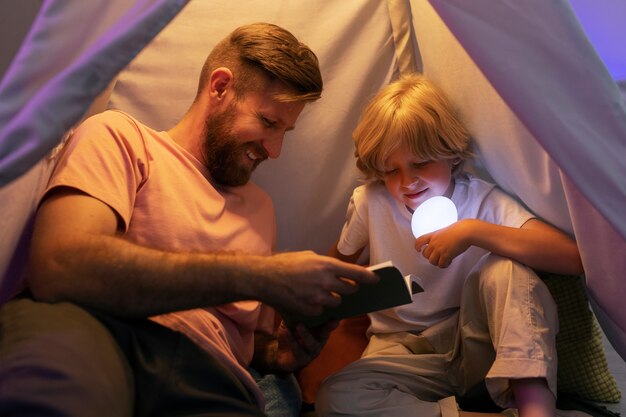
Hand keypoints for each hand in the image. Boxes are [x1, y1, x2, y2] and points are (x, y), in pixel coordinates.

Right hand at [258, 251, 377, 317]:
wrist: (264, 278)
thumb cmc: (285, 264)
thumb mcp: (308, 256)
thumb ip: (325, 265)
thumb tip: (339, 271)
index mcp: (326, 265)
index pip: (355, 273)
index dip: (368, 277)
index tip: (376, 279)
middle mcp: (325, 281)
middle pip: (349, 289)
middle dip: (348, 288)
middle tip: (343, 286)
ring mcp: (318, 297)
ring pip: (337, 302)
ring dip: (332, 298)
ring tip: (320, 292)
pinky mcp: (310, 310)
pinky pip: (322, 311)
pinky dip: (318, 307)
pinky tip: (307, 300)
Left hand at [274, 320, 338, 372]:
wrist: (279, 354)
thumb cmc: (291, 335)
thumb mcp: (293, 323)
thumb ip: (298, 315)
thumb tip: (299, 300)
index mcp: (319, 333)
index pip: (327, 326)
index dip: (332, 322)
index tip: (336, 316)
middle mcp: (318, 343)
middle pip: (324, 335)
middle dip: (326, 328)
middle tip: (322, 317)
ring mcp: (310, 353)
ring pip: (311, 344)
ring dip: (306, 334)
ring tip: (299, 325)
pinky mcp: (301, 360)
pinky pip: (297, 350)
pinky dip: (292, 340)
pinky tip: (286, 331)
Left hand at [414, 219, 473, 267]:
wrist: (466, 231)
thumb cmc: (459, 229)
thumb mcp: (444, 231)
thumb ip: (440, 237)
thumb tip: (441, 243)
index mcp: (433, 235)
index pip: (419, 241)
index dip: (417, 246)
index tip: (418, 250)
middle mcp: (434, 242)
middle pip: (425, 254)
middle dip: (430, 257)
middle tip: (437, 257)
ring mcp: (439, 249)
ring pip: (432, 261)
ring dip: (437, 262)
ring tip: (444, 260)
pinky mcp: (446, 255)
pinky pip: (441, 264)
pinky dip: (444, 265)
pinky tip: (449, 261)